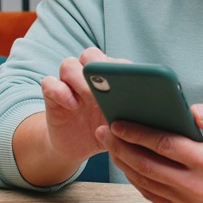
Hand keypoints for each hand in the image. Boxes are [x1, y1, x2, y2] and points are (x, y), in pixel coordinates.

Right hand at [14, 47, 121, 185]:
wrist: (78, 147)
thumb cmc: (107, 134)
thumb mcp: (124, 130)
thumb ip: (134, 119)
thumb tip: (152, 113)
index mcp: (111, 80)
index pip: (116, 62)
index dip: (121, 68)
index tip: (128, 81)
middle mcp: (89, 77)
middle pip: (91, 55)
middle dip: (97, 66)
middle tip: (106, 86)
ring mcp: (69, 85)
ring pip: (69, 65)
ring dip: (78, 78)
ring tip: (88, 97)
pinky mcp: (52, 96)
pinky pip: (50, 83)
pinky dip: (60, 91)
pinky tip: (72, 106)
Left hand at [96, 104, 202, 202]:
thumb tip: (192, 112)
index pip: (165, 146)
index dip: (138, 134)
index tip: (118, 123)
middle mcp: (198, 188)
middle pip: (148, 166)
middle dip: (121, 147)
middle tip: (104, 131)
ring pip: (145, 182)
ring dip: (123, 162)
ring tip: (110, 143)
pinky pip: (150, 194)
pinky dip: (134, 177)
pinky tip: (125, 160)